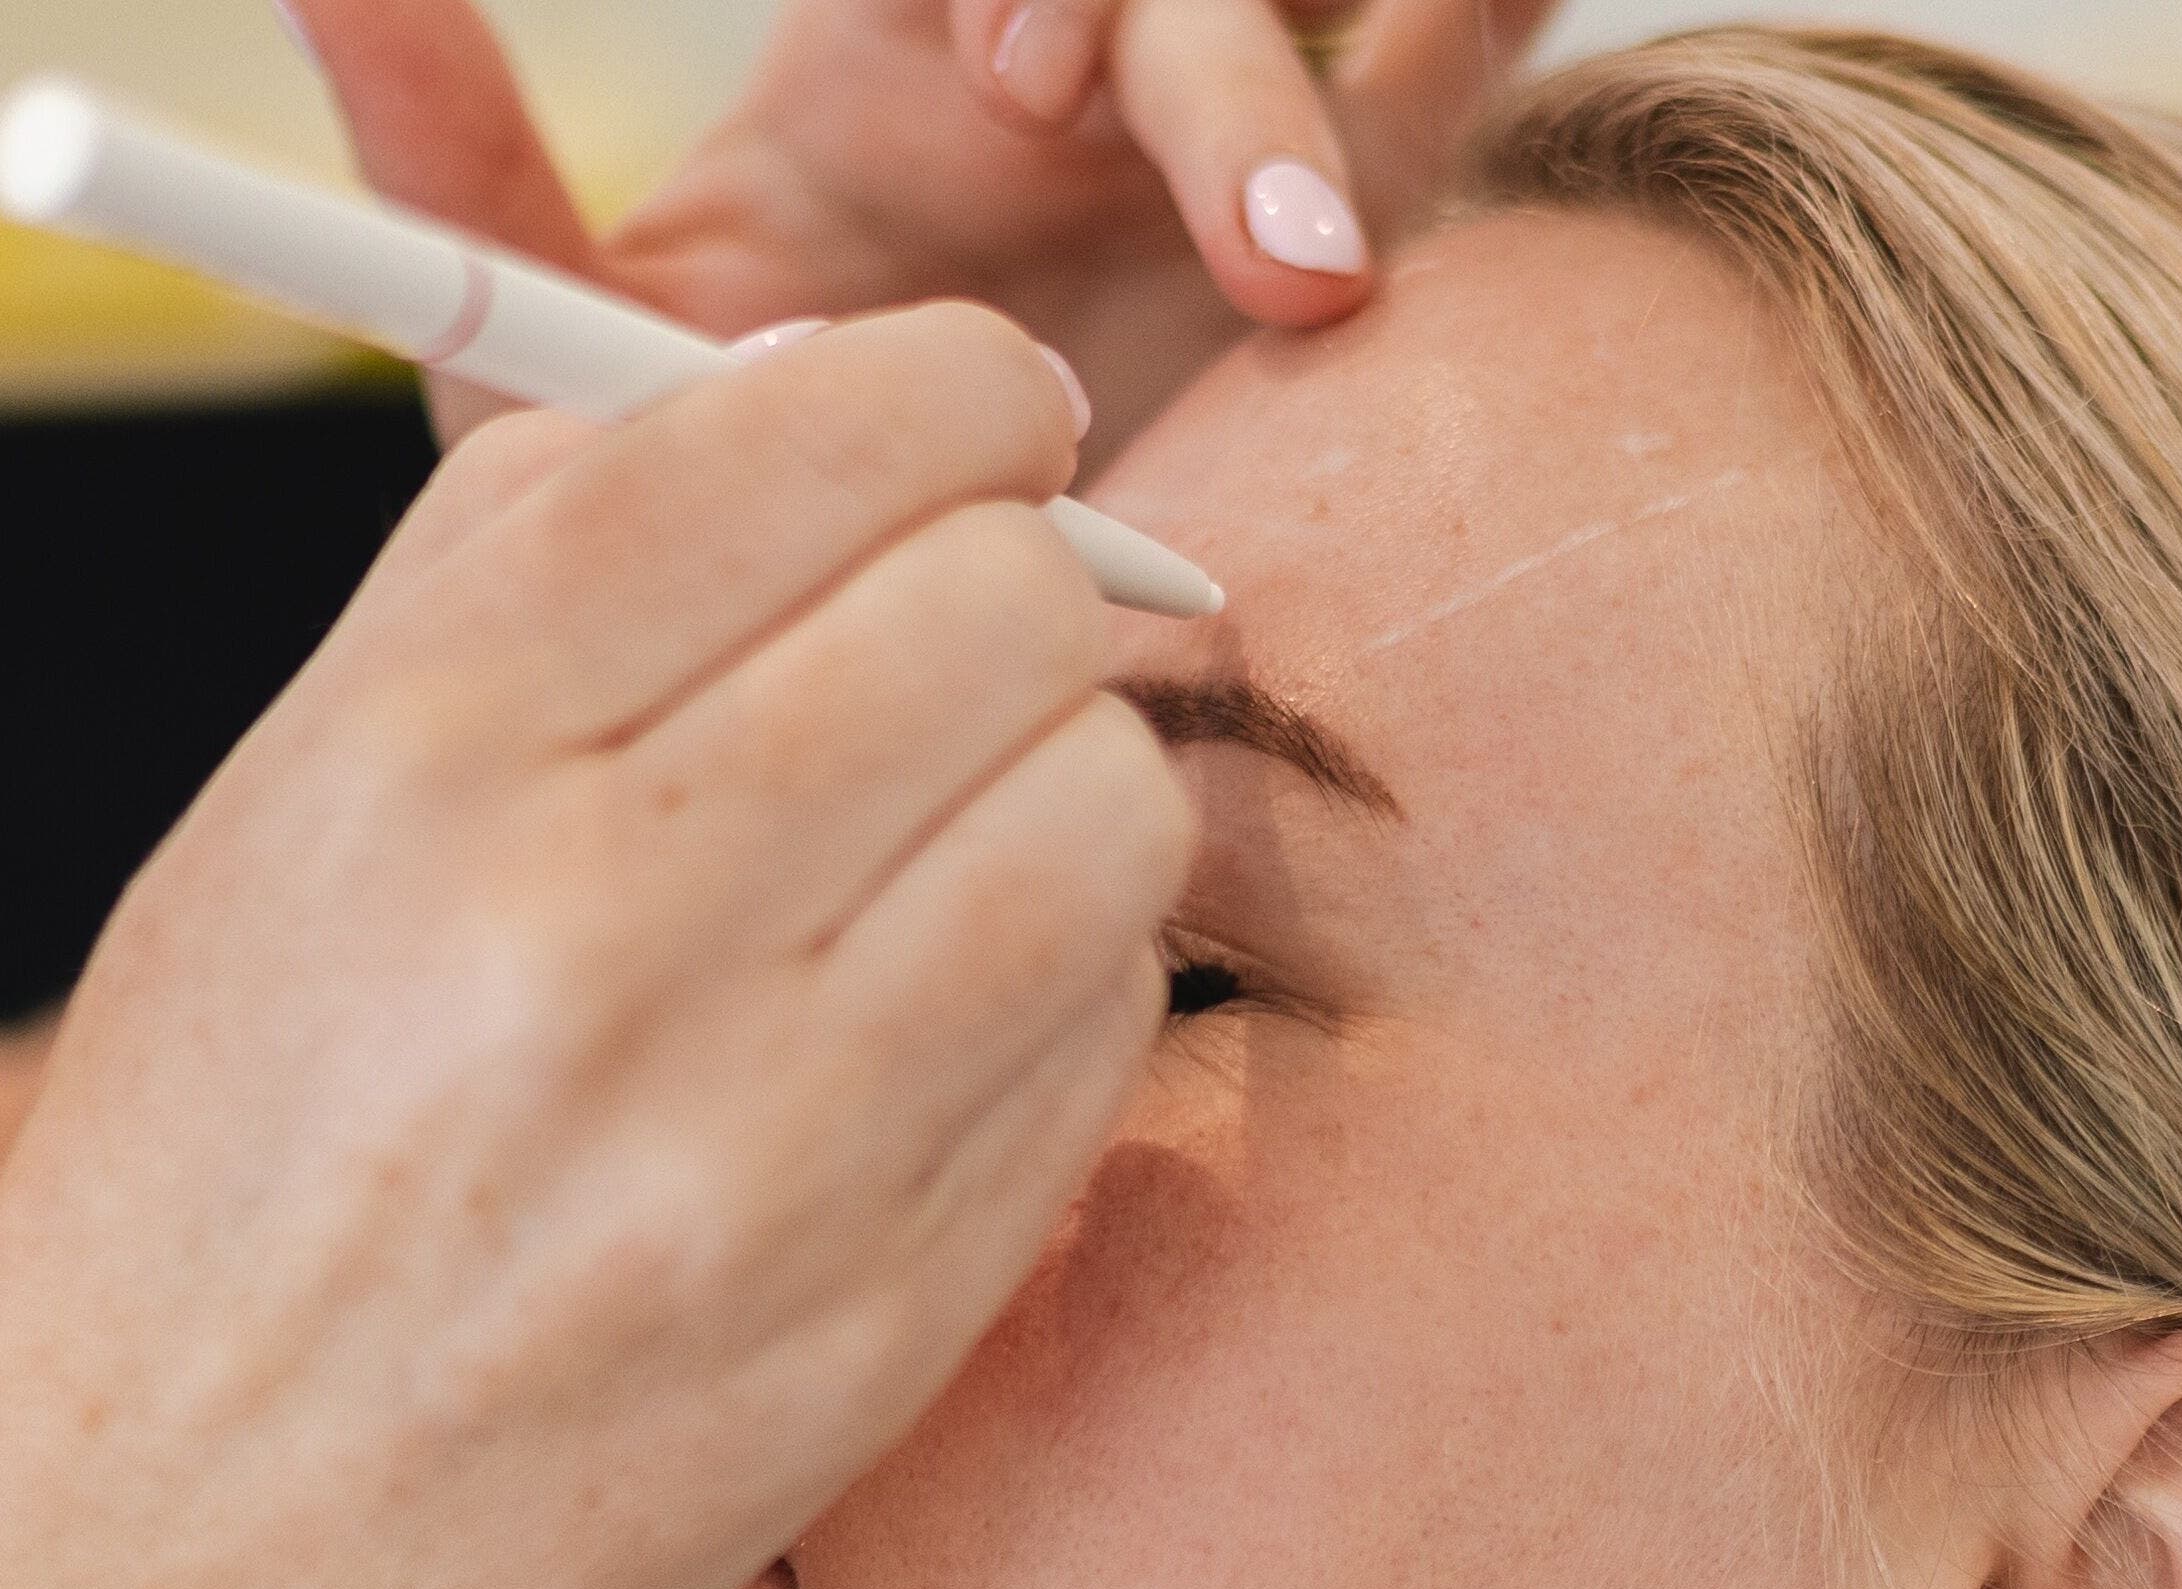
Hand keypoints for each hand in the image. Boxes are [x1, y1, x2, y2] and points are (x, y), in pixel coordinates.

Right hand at [0, 304, 1191, 1588]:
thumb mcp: (316, 781)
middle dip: (1028, 581)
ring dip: (1076, 775)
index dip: (960, 385)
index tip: (992, 412)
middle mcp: (598, 942)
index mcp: (431, 756)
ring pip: (1114, 811)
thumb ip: (548, 540)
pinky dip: (1066, 968)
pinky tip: (941, 1001)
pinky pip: (1112, 1023)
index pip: (799, 447)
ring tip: (966, 821)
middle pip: (1009, 612)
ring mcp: (765, 1151)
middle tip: (972, 630)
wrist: (196, 1528)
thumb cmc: (257, 1123)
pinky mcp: (890, 1307)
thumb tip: (830, 386)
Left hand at [286, 0, 1557, 452]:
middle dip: (1165, 34)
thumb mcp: (568, 354)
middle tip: (1096, 147)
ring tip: (1302, 277)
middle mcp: (1071, 69)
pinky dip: (1474, 26)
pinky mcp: (1368, 205)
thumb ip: (454, 172)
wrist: (890, 677)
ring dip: (1303, 87)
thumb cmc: (721, 518)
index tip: (1001, 82)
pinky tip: (1458, 86)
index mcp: (889, 54)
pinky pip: (1464, 43)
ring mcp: (1228, 132)